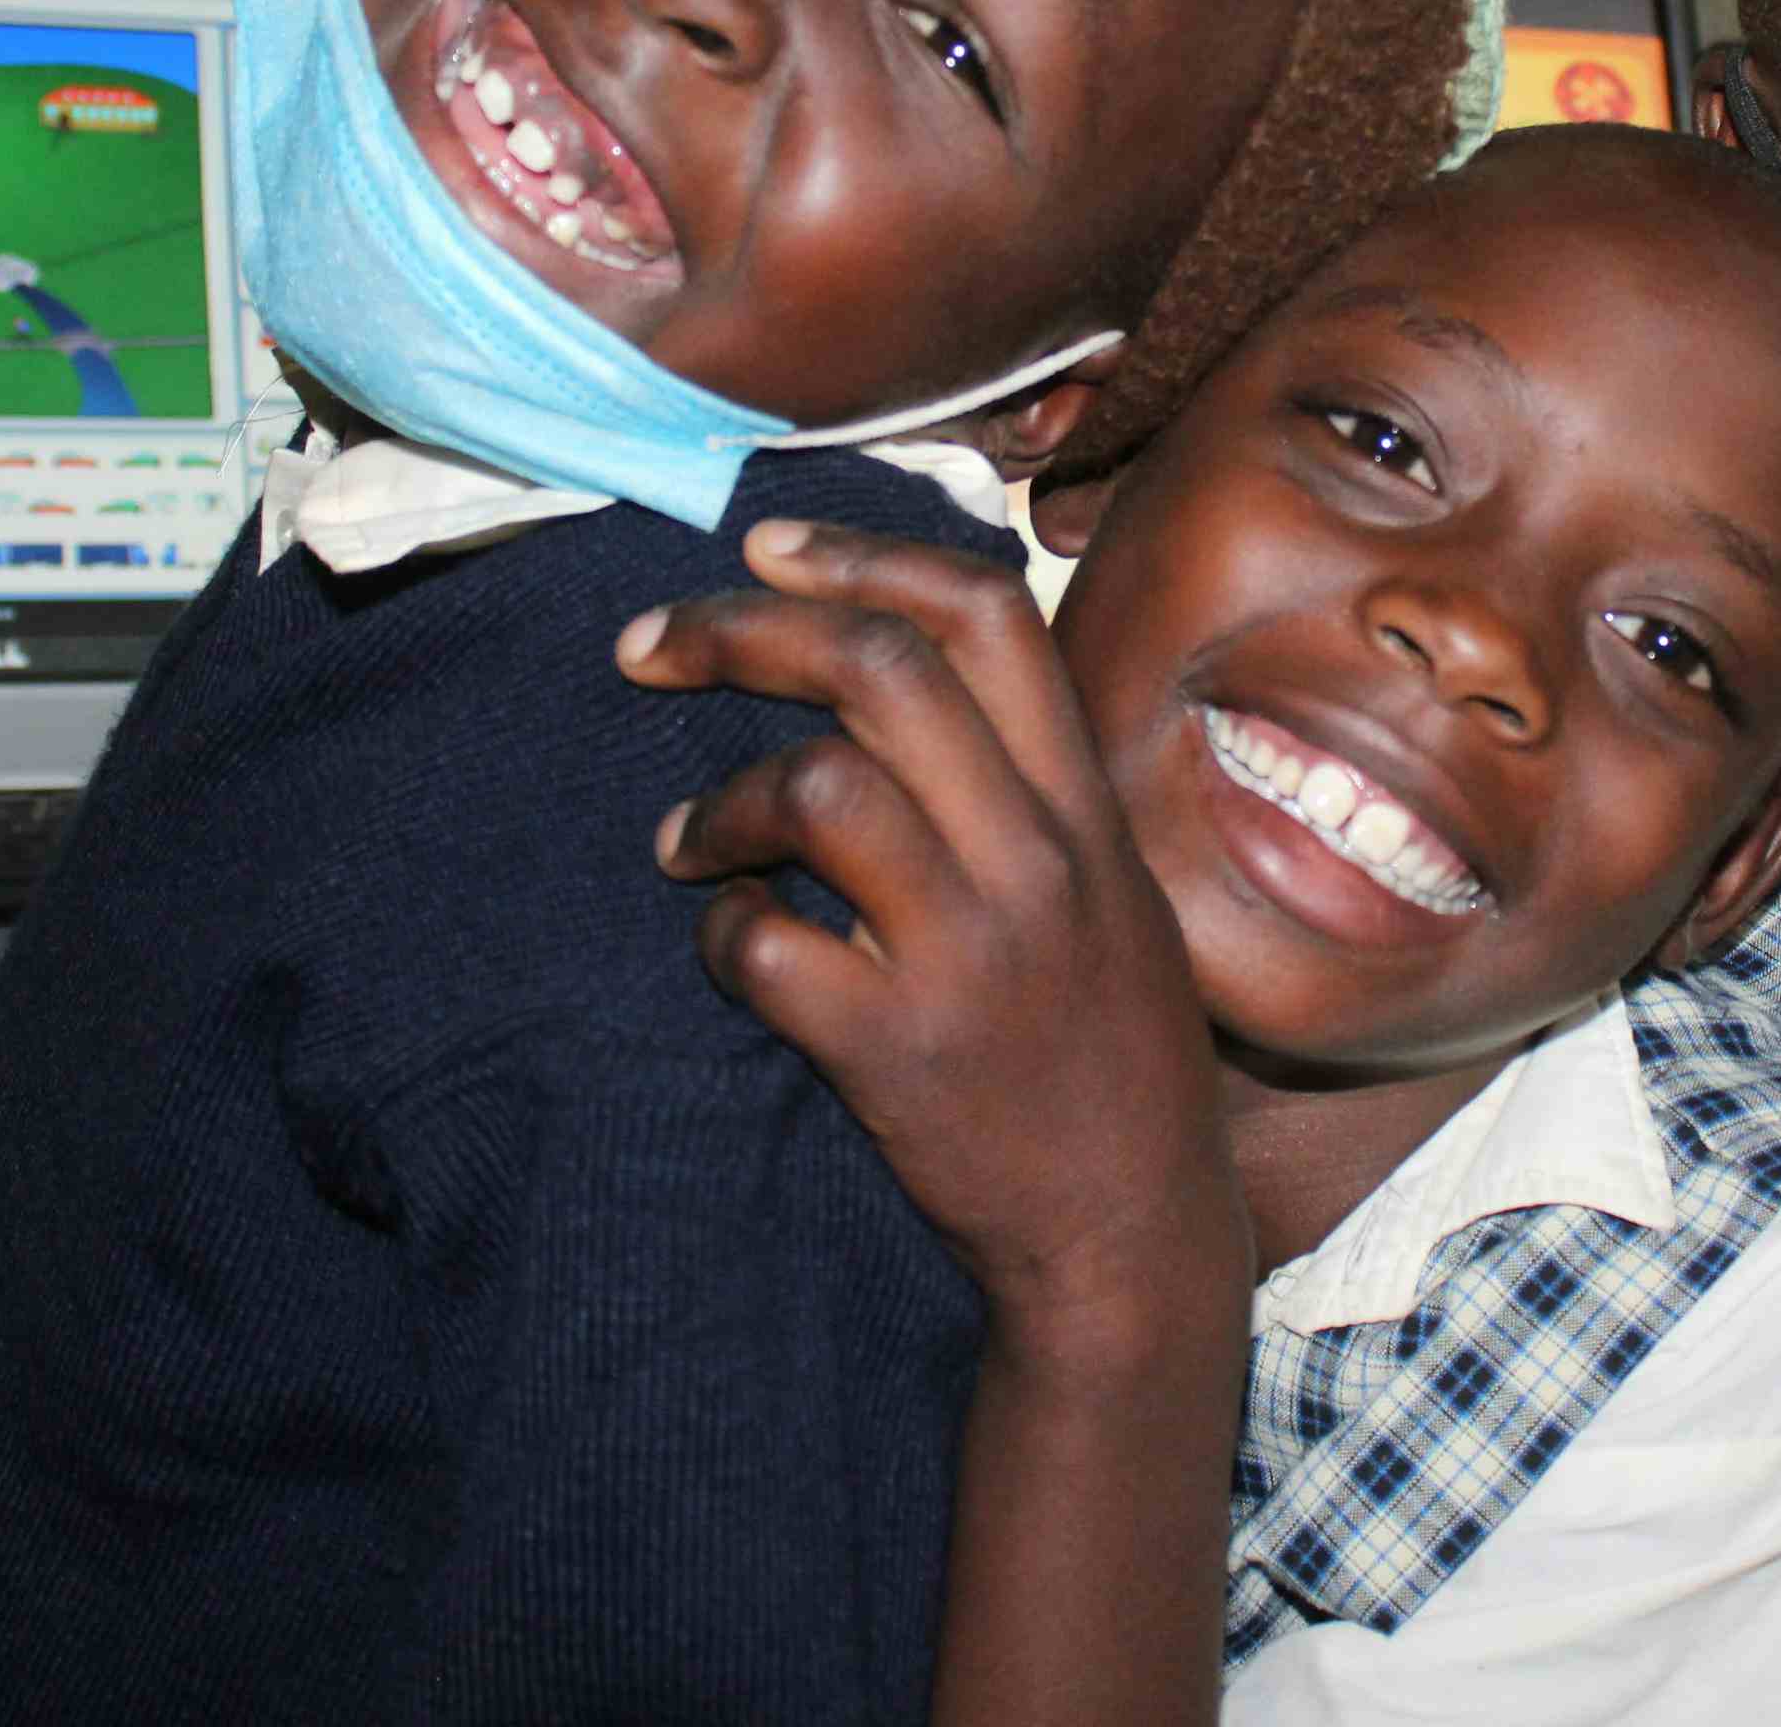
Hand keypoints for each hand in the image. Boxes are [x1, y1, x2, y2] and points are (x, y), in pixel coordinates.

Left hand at [616, 521, 1250, 1339]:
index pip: (985, 614)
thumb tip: (902, 673)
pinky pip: (766, 946)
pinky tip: (732, 948)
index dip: (861, 556)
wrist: (1129, 1231)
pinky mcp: (897, 1049)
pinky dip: (723, 934)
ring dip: (720, 800)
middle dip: (740, 631)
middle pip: (879, 670)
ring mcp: (971, 952)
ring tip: (688, 842)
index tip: (765, 548)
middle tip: (650, 645)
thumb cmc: (1110, 1052)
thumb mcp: (1113, 892)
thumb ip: (1028, 787)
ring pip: (818, 788)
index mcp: (1086, 805)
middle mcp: (1038, 858)